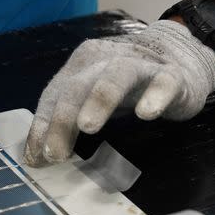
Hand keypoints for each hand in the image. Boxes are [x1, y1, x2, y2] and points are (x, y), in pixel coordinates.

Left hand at [24, 20, 214, 166]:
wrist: (178, 57)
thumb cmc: (126, 86)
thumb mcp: (92, 101)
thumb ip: (66, 124)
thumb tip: (37, 157)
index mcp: (81, 65)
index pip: (55, 93)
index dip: (44, 124)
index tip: (38, 156)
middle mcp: (105, 60)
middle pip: (79, 85)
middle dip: (63, 119)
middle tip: (56, 153)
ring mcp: (140, 65)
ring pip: (116, 75)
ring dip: (99, 100)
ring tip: (88, 126)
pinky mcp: (172, 76)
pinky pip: (163, 82)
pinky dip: (154, 95)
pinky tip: (146, 113)